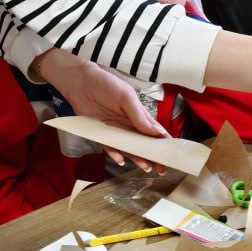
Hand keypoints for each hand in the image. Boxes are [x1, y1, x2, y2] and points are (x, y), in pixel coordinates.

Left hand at [33, 49, 167, 171]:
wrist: (80, 82)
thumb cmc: (105, 84)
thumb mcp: (126, 96)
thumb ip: (140, 115)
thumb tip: (156, 131)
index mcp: (138, 114)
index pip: (154, 131)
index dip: (163, 142)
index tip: (171, 153)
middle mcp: (128, 124)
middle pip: (144, 143)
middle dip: (153, 155)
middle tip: (162, 168)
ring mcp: (115, 130)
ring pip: (129, 148)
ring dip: (137, 158)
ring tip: (146, 167)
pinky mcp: (101, 134)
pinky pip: (109, 148)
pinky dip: (115, 154)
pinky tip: (121, 159)